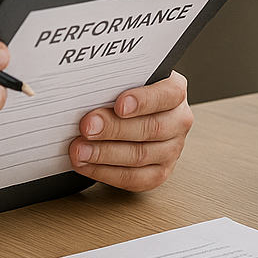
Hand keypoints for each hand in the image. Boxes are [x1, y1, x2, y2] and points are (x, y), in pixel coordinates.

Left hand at [71, 70, 192, 190]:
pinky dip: (105, 173)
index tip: (119, 105)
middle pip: (151, 128)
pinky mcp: (158, 173)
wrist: (133, 113)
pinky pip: (133, 178)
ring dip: (105, 154)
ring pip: (140, 156)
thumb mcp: (126, 79)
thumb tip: (90, 92)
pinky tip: (86, 164)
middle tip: (87, 127)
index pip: (166, 96)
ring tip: (80, 149)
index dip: (143, 101)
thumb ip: (116, 83)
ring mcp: (171, 150)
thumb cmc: (126, 93)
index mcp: (174, 92)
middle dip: (114, 129)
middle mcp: (178, 121)